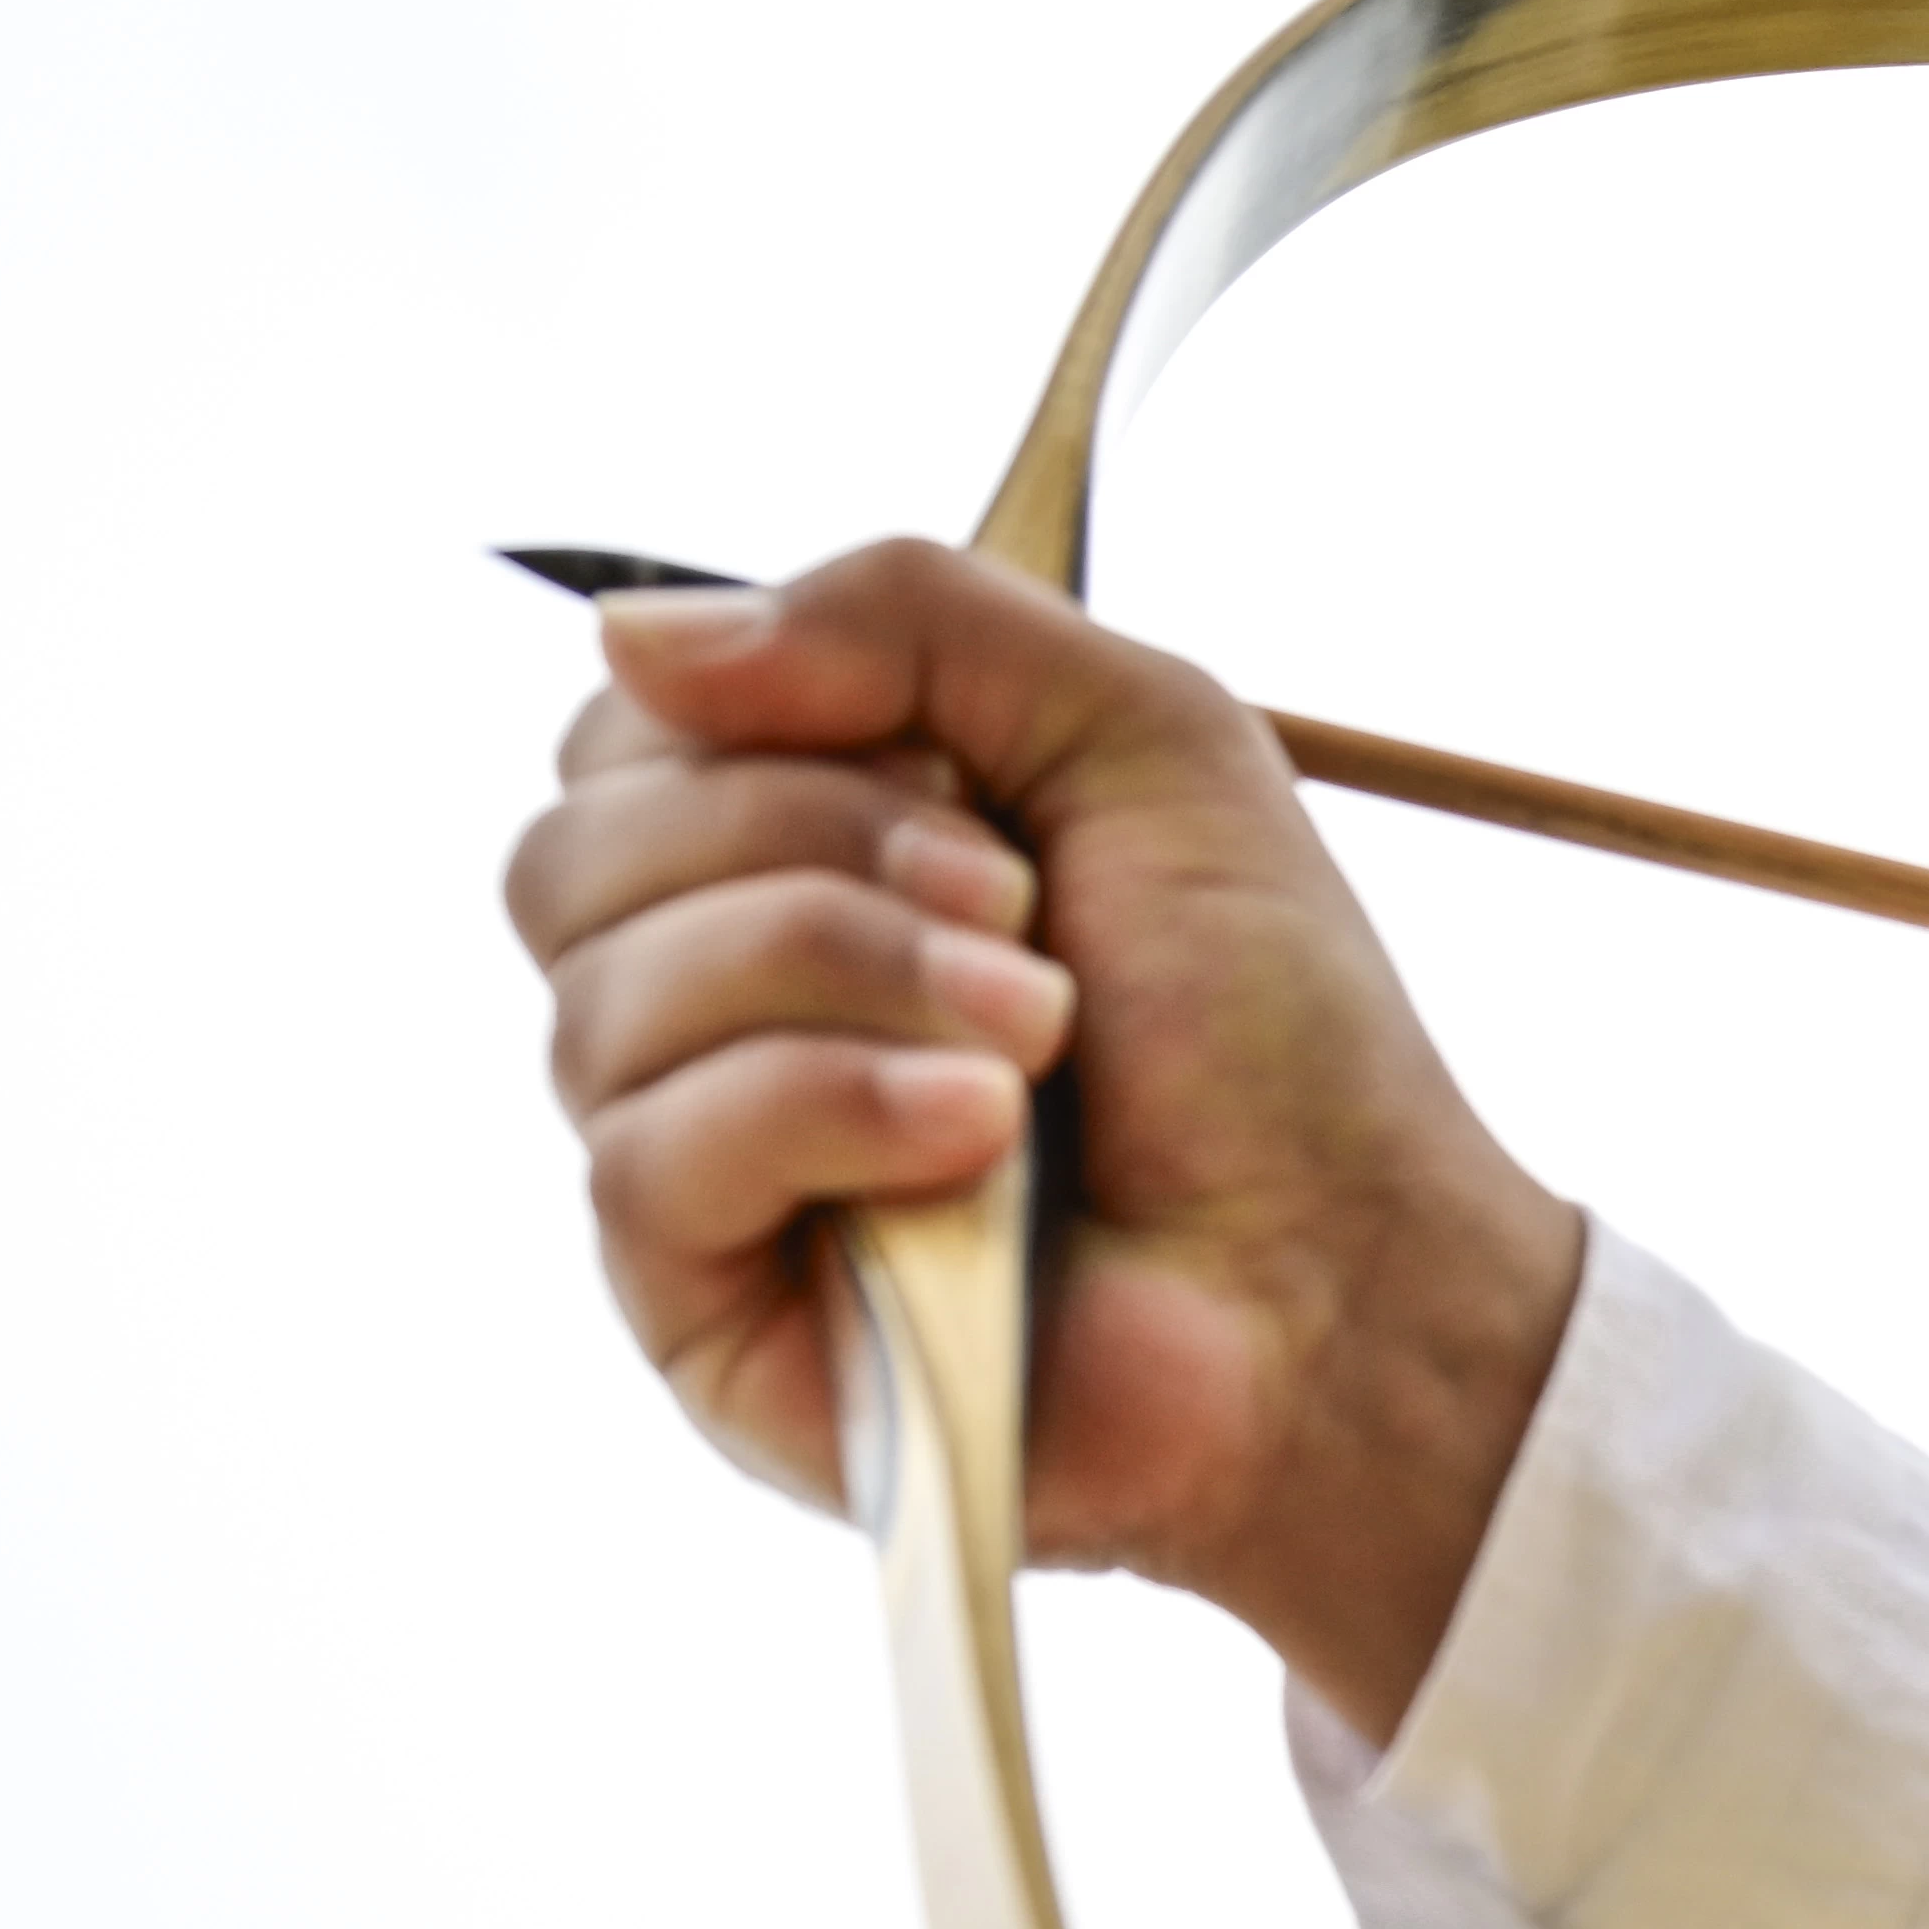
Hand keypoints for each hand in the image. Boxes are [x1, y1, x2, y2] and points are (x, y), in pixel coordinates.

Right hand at [501, 539, 1583, 1737]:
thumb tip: (629, 632)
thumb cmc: (1267, 1031)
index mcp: (787, 866)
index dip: (767, 722)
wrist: (1355, 1274)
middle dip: (819, 845)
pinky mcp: (700, 1315)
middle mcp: (710, 1013)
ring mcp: (696, 1166)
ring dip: (854, 975)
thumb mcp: (1140, 734)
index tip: (968, 777)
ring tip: (1039, 1036)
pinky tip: (975, 1135)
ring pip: (603, 1000)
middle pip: (574, 855)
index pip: (622, 741)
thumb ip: (910, 613)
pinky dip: (825, 1108)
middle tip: (1019, 909)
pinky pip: (645, 1160)